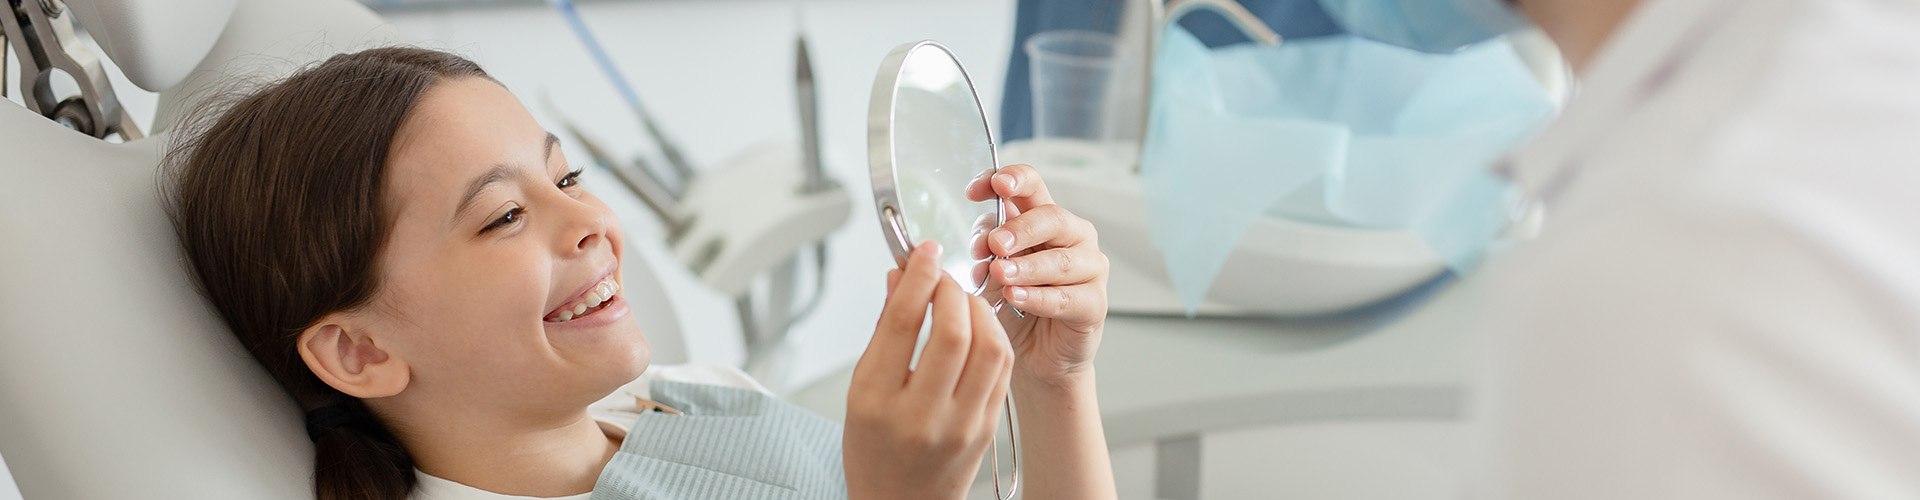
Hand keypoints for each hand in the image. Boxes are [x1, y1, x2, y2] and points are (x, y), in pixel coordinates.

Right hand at [845, 242, 1014, 499]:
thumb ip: (883, 331)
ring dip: (979, 310)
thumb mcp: (860, 391)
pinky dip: (993, 337)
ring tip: (962, 300)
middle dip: (952, 290)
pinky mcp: (988, 428)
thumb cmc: (874, 451)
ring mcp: (961, 424)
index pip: (903, 323)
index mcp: (878, 402)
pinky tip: (979, 326)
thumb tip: (898, 278)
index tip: (924, 253)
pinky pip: (1001, 370)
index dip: (918, 276)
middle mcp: (922, 415)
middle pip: (952, 331)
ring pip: (989, 348)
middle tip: (943, 275)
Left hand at [967, 163, 1108, 389]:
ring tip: (1000, 274)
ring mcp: (1089, 270)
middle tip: (994, 243)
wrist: (1032, 356)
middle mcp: (1073, 237)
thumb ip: (988, 249)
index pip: (1032, 185)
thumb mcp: (991, 270)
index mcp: (1043, 220)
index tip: (979, 189)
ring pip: (1062, 260)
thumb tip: (982, 238)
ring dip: (1027, 266)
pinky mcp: (1094, 304)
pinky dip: (1039, 297)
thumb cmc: (1014, 306)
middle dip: (1020, 228)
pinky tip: (1016, 298)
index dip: (1009, 179)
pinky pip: (1067, 298)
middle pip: (1052, 217)